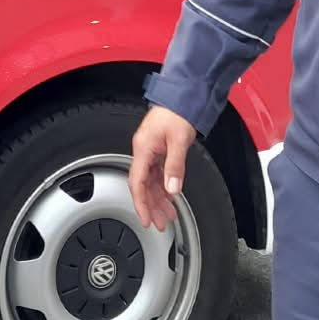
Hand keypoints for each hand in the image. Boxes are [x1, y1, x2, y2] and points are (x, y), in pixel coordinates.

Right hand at [128, 106, 196, 231]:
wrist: (181, 96)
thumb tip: (172, 188)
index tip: (146, 219)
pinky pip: (157, 173)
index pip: (137, 183)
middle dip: (151, 206)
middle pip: (143, 185)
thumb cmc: (177, 112)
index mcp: (143, 148)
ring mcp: (151, 150)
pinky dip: (163, 187)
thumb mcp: (178, 140)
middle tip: (160, 223)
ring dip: (159, 198)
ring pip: (151, 181)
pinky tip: (170, 196)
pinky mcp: (158, 149)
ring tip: (168, 214)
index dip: (141, 204)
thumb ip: (175, 166)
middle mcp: (144, 151)